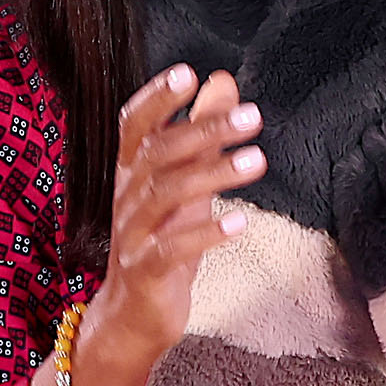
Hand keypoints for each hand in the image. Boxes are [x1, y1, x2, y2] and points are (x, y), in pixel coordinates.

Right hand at [71, 66, 270, 385]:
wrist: (134, 313)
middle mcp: (126, 195)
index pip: (134, 124)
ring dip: (213, 174)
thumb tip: (222, 79)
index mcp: (131, 170)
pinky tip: (240, 223)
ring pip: (166, 194)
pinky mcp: (145, 269)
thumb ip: (201, 130)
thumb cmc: (162, 235)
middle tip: (254, 116)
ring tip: (259, 160)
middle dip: (204, 131)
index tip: (189, 72)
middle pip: (158, 153)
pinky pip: (171, 248)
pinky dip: (205, 233)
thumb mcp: (184, 179)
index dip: (158, 98)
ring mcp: (132, 233)